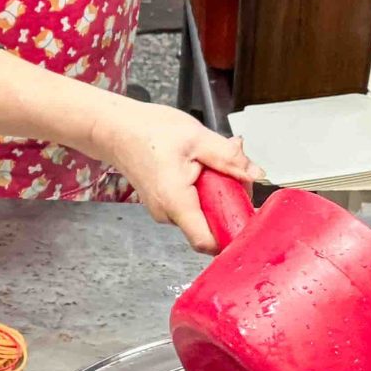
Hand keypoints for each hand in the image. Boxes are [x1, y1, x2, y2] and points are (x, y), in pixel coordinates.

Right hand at [0, 53, 259, 251]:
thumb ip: (229, 157)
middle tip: (236, 165)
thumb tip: (257, 174)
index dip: (232, 235)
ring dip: (217, 188)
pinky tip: (201, 161)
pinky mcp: (164, 203)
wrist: (113, 127)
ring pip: (203, 211)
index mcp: (176, 201)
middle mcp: (167, 213)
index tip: (249, 217)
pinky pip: (192, 203)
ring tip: (215, 156)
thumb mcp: (197, 137)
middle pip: (212, 223)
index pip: (208, 242)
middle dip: (230, 198)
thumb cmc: (147, 131)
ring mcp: (164, 210)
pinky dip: (203, 186)